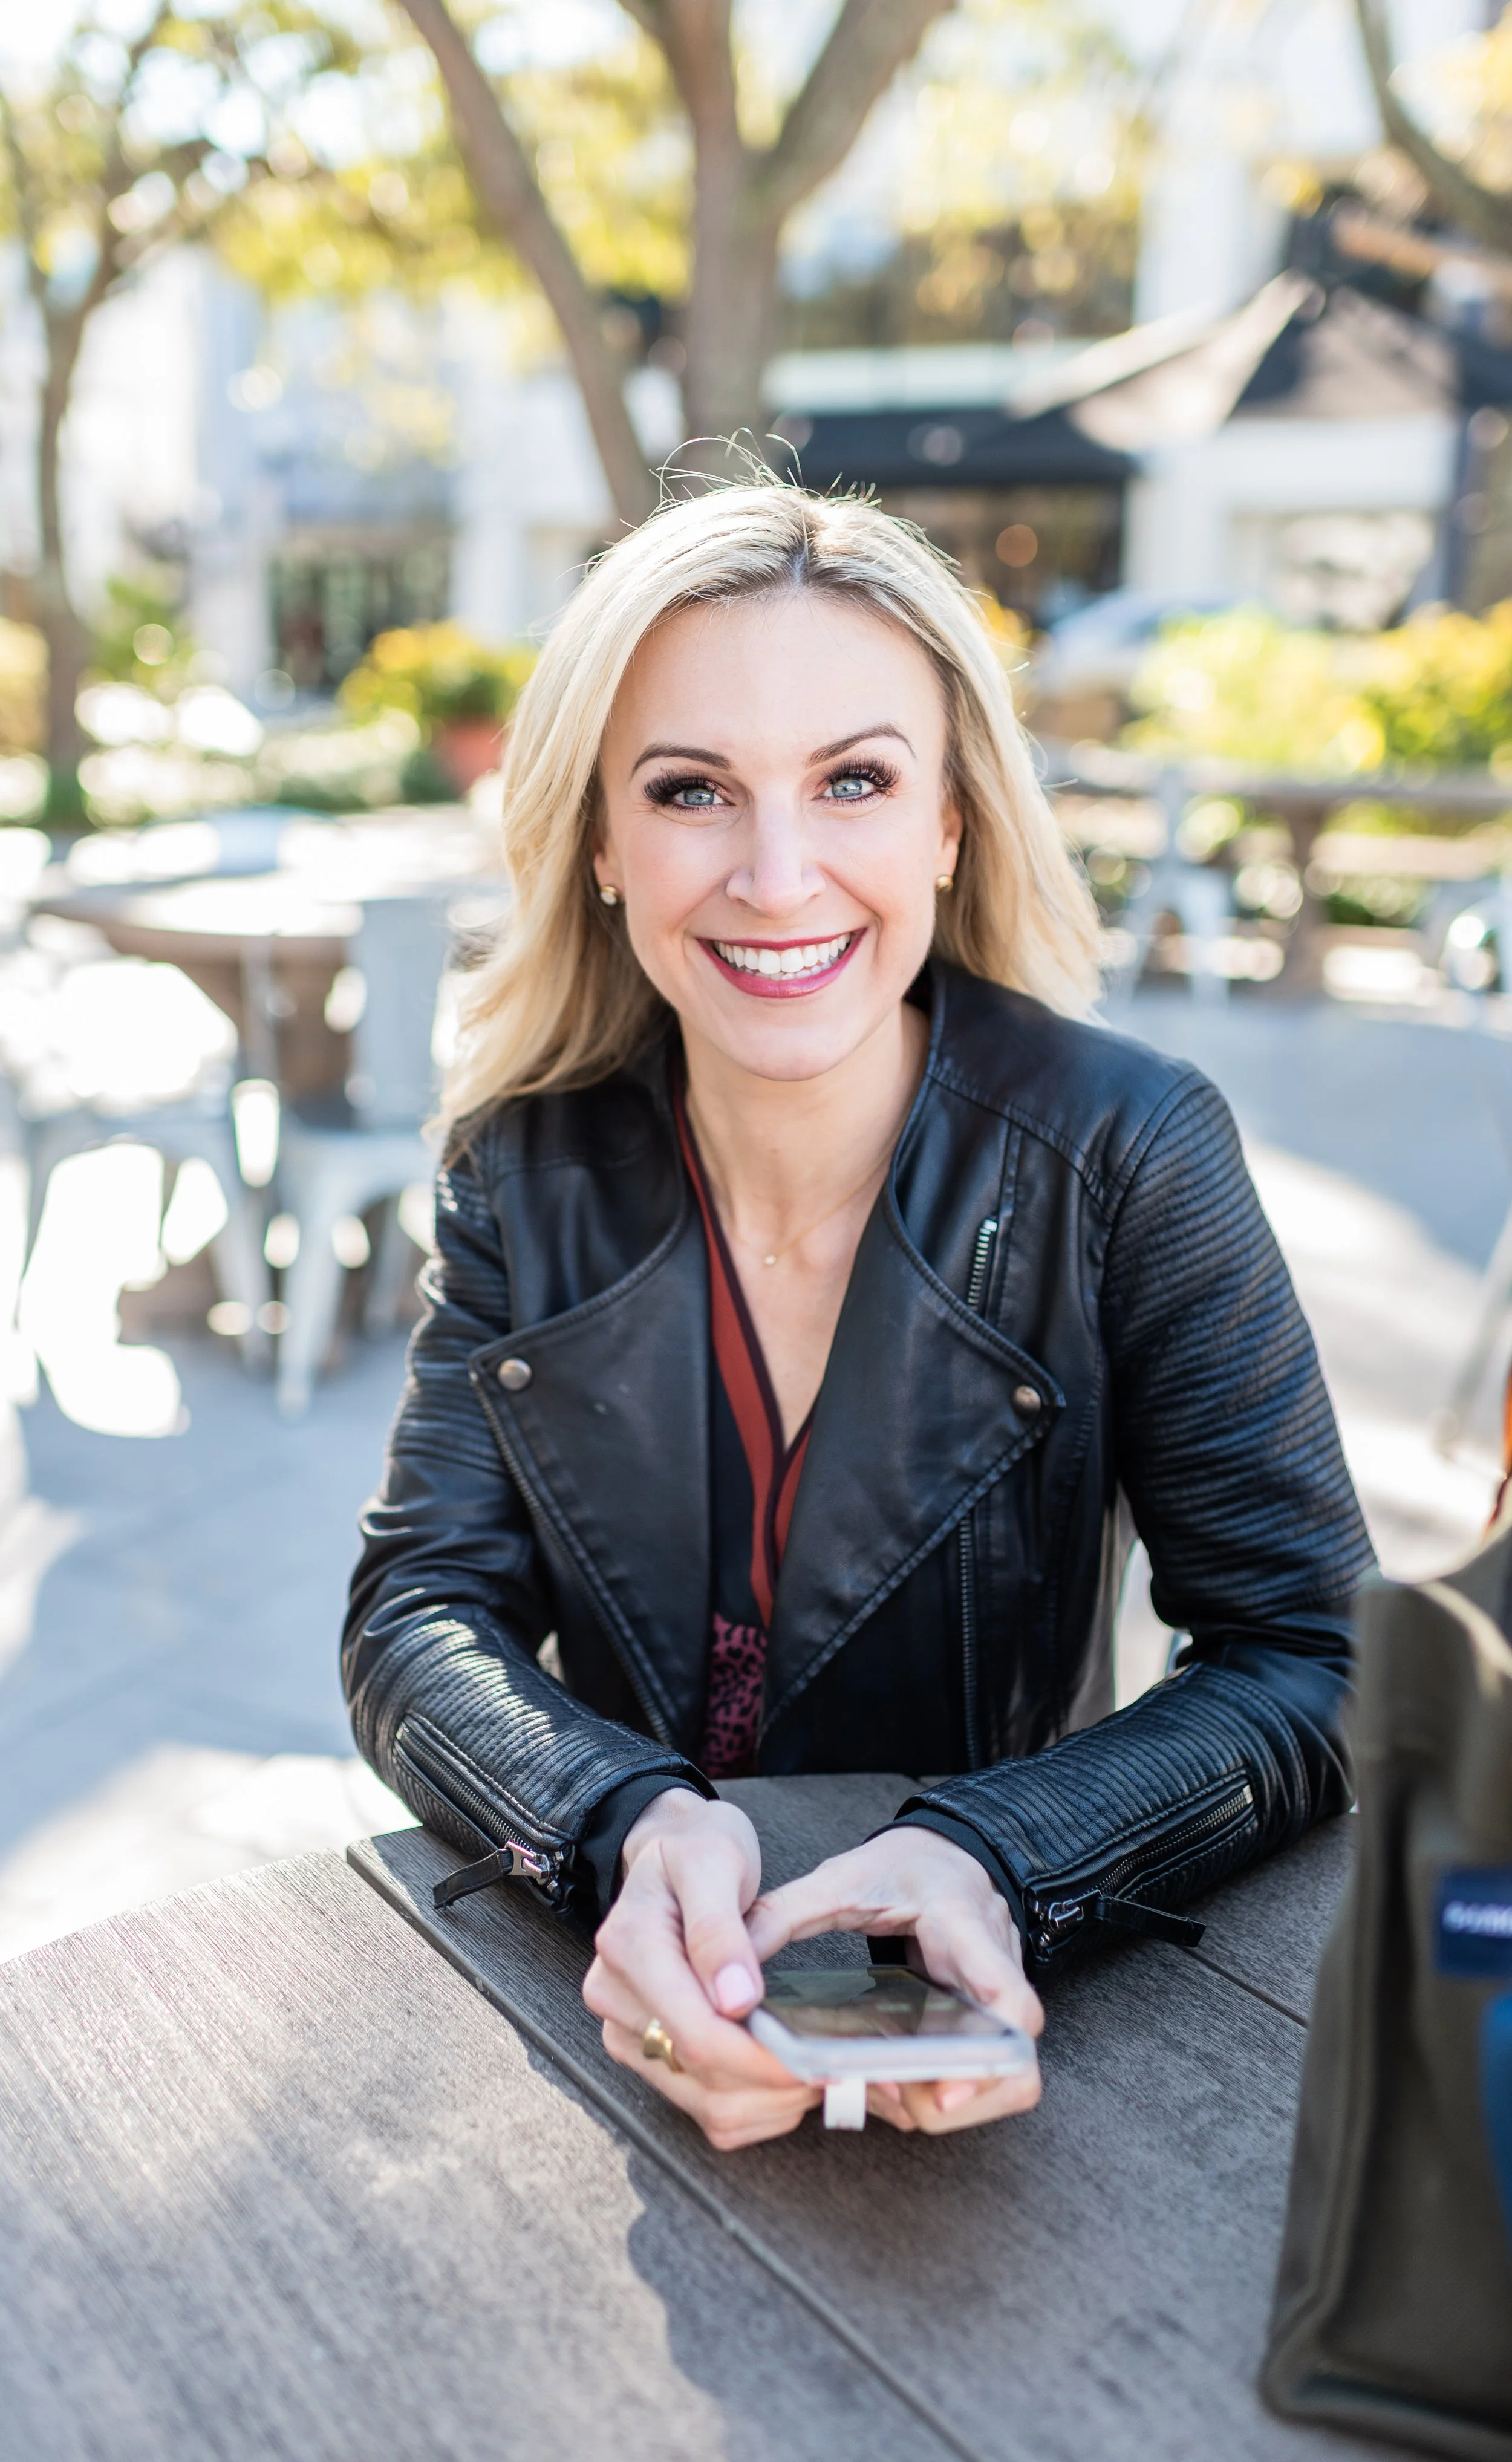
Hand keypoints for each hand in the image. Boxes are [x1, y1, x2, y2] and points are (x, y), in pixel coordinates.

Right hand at [583, 1789, 821, 2150]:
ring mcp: (626, 2030)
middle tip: (833, 2068)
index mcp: (629, 1948)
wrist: (671, 1852)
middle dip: (772, 2082)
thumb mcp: (713, 1861)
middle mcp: (615, 1997)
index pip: (694, 2032)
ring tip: (815, 2072)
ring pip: (705, 2105)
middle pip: (700, 2075)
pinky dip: (754, 2107)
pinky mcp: (645, 2052)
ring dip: (768, 2102)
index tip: (815, 2063)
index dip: (758, 2058)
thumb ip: (720, 1930)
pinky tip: (784, 2080)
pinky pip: (703, 2109)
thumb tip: (734, 2000)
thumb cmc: (695, 1849)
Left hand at [747, 1826, 1042, 2134]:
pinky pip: (981, 2076)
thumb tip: (728, 1966)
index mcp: (966, 1931)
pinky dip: (941, 2090)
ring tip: (880, 2086)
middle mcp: (996, 1974)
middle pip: (1014, 2068)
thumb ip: (785, 1914)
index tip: (940, 2091)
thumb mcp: (842, 1878)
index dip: (987, 2063)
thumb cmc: (903, 1867)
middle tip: (888, 2090)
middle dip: (955, 2097)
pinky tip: (893, 2077)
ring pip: (1004, 2083)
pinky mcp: (987, 2024)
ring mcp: (998, 2004)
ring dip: (943, 2102)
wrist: (948, 1857)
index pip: (1012, 2005)